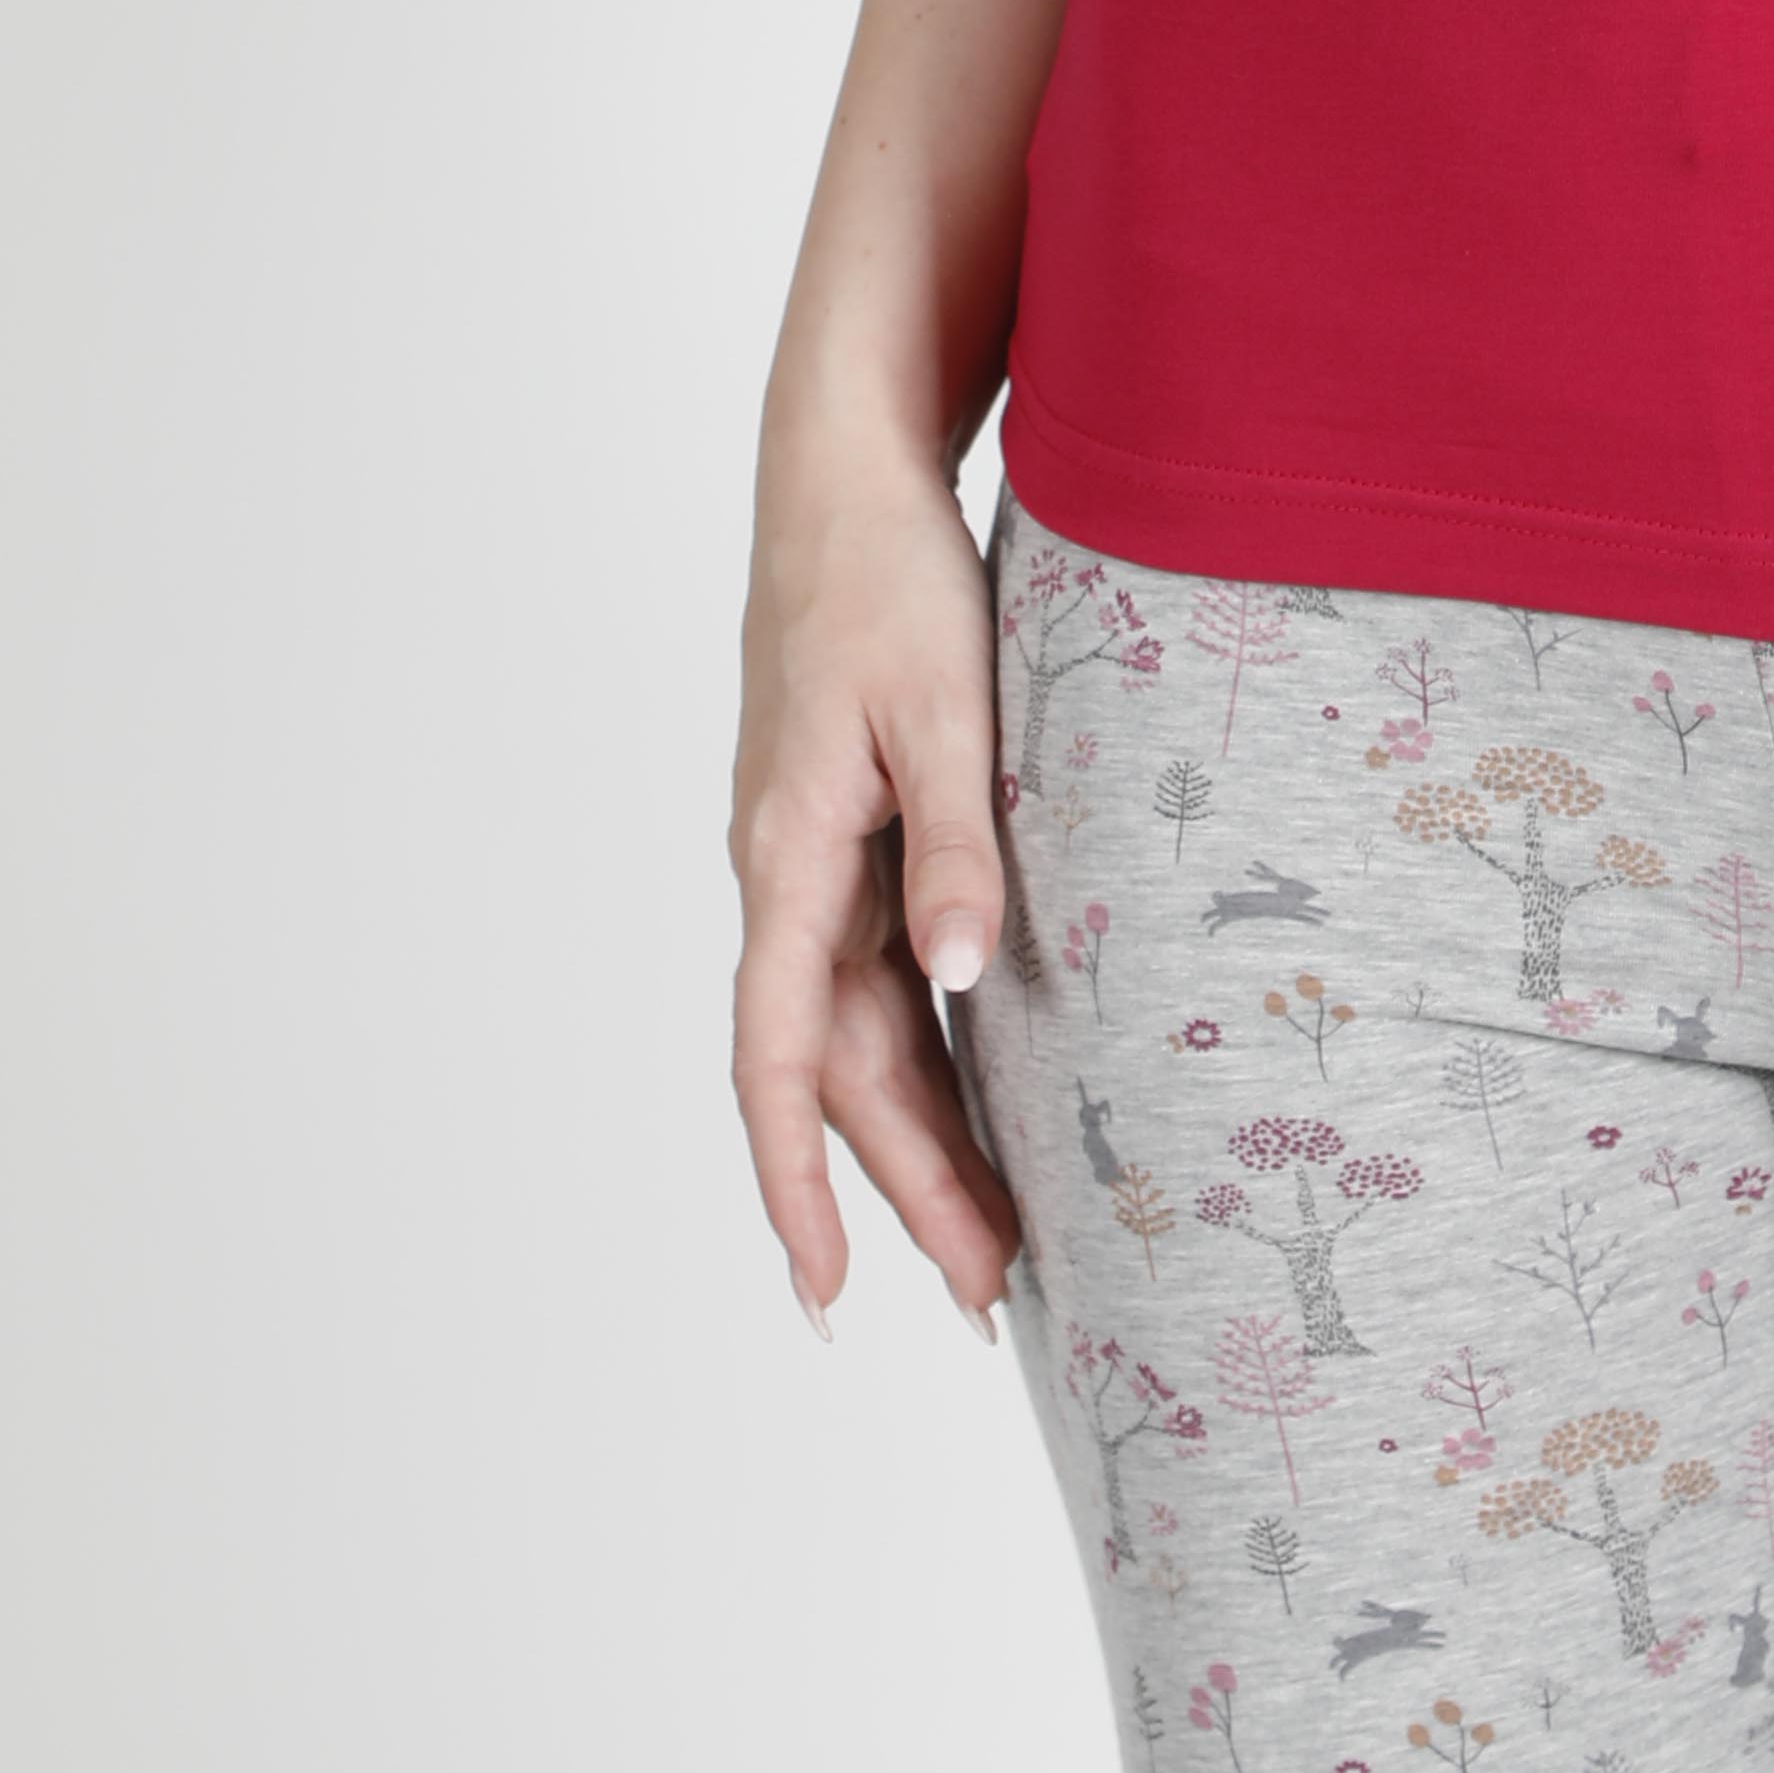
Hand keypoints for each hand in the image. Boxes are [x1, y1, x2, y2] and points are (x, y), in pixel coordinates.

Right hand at [729, 426, 1024, 1334]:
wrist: (846, 475)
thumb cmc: (889, 577)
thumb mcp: (942, 704)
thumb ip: (961, 841)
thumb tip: (965, 979)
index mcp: (790, 856)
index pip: (779, 1056)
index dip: (796, 1178)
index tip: (827, 1287)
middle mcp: (788, 877)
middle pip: (837, 1067)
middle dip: (903, 1188)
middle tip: (985, 1296)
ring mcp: (816, 861)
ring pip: (860, 1032)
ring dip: (918, 1134)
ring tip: (994, 1243)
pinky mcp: (851, 835)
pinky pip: (879, 974)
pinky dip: (924, 1050)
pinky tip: (974, 1105)